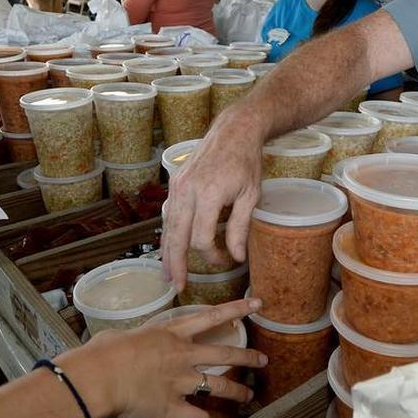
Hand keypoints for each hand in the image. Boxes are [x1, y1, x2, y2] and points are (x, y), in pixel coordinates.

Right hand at [63, 298, 266, 417]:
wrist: (98, 377)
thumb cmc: (102, 353)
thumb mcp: (119, 335)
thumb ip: (130, 339)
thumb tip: (119, 342)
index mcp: (170, 334)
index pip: (211, 316)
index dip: (236, 310)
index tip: (257, 305)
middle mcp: (182, 356)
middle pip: (224, 355)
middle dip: (247, 357)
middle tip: (262, 360)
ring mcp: (181, 382)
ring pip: (220, 386)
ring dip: (238, 392)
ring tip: (249, 396)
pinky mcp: (173, 408)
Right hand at [162, 107, 265, 289]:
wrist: (233, 130)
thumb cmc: (246, 162)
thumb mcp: (250, 195)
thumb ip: (240, 228)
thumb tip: (237, 256)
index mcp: (209, 194)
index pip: (202, 238)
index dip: (212, 256)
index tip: (225, 261)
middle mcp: (188, 191)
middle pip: (177, 237)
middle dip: (177, 264)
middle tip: (178, 287)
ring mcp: (178, 186)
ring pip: (168, 227)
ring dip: (167, 252)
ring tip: (167, 274)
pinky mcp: (175, 183)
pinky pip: (169, 214)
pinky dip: (168, 234)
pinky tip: (169, 248)